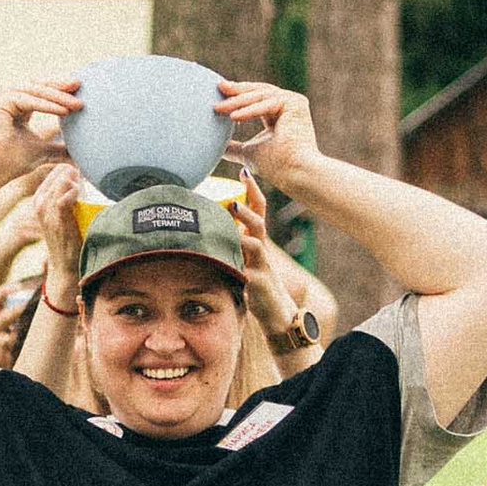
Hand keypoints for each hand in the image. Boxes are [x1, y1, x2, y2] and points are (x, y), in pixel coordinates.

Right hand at [0, 80, 80, 182]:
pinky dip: (46, 105)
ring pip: (36, 91)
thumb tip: (80, 156)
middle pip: (40, 86)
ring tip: (77, 104)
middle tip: (80, 86)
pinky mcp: (0, 102)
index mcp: (18, 105)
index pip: (43, 91)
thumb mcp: (43, 152)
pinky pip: (28, 100)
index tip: (81, 92)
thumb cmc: (12, 163)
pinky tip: (63, 111)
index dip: (62, 91)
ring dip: (58, 96)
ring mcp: (3, 98)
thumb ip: (59, 150)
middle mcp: (10, 97)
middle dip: (61, 86)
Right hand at [29, 155, 85, 304]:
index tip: (83, 177)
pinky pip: (63, 199)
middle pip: (60, 173)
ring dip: (78, 184)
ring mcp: (46, 212)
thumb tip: (81, 177)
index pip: (56, 171)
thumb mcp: (64, 213)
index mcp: (39, 199)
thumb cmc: (68, 239)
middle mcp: (39, 203)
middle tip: (86, 186)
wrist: (63, 266)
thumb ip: (69, 195)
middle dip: (76, 174)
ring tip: (85, 193)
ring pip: (62, 183)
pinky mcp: (56, 221)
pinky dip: (74, 194)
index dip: (72, 170)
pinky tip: (80, 196)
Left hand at [215, 79, 319, 200]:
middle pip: (258, 92)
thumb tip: (216, 147)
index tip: (218, 94)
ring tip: (219, 108)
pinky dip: (250, 111)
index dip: (237, 95)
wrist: (295, 174)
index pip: (256, 99)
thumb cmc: (277, 167)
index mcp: (280, 114)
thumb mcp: (249, 153)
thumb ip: (234, 147)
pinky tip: (233, 116)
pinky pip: (267, 104)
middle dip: (237, 90)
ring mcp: (294, 103)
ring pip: (261, 96)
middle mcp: (289, 105)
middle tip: (218, 87)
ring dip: (238, 101)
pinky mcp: (296, 104)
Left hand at [231, 173, 288, 334]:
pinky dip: (241, 267)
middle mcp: (261, 251)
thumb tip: (208, 227)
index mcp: (257, 242)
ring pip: (257, 243)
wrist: (277, 315)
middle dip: (249, 204)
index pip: (258, 210)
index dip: (252, 190)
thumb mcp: (244, 260)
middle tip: (237, 191)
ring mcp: (262, 267)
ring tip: (235, 215)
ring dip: (245, 230)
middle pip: (259, 221)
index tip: (243, 171)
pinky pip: (250, 274)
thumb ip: (233, 245)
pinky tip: (230, 262)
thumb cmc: (258, 285)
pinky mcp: (259, 285)